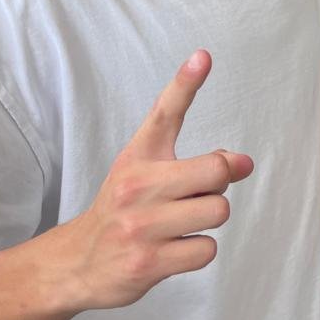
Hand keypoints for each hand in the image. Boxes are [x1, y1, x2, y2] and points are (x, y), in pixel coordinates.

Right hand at [60, 51, 253, 310]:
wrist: (76, 263)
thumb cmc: (125, 210)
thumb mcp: (146, 172)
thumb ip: (196, 163)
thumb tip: (243, 162)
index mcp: (138, 157)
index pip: (165, 113)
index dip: (186, 83)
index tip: (204, 56)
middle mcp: (137, 185)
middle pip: (216, 170)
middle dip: (218, 184)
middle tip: (194, 196)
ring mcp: (141, 226)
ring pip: (218, 211)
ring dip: (208, 220)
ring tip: (178, 226)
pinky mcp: (148, 262)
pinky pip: (207, 250)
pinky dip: (197, 251)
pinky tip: (171, 251)